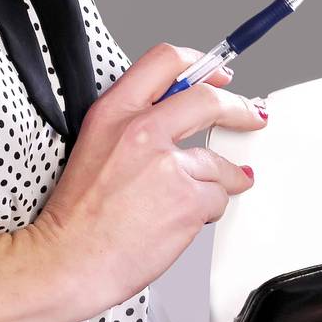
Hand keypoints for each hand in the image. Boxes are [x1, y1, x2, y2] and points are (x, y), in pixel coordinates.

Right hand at [31, 44, 265, 315]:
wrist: (69, 261)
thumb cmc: (77, 216)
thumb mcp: (95, 145)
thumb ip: (134, 122)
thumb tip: (178, 116)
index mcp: (113, 111)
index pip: (164, 60)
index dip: (199, 64)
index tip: (218, 74)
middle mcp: (141, 130)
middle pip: (207, 99)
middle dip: (239, 108)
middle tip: (252, 115)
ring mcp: (167, 164)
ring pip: (218, 161)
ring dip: (218, 180)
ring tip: (190, 200)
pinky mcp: (187, 199)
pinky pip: (218, 197)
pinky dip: (208, 210)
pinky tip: (181, 220)